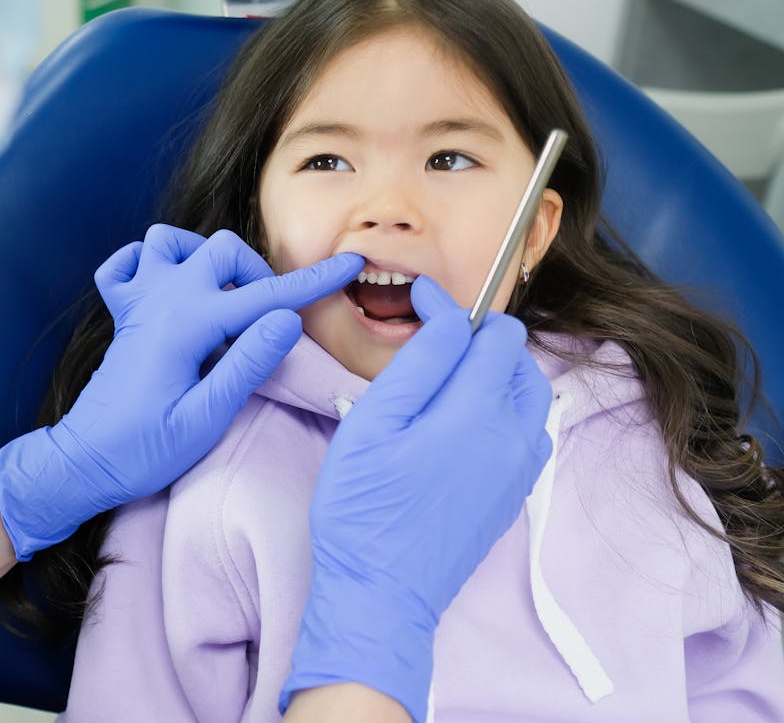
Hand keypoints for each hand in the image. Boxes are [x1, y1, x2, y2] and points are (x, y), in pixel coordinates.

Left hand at [0, 224, 363, 560]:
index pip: (263, 297)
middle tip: (267, 320)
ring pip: (168, 242)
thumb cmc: (144, 451)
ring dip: (201, 256)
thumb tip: (287, 319)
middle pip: (220, 250)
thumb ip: (246, 364)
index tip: (351, 263)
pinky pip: (124, 266)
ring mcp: (137, 303)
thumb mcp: (205, 418)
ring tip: (220, 296)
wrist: (83, 463)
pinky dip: (144, 264)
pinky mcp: (122, 317)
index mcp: (187, 324)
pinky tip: (164, 288)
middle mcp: (161, 300)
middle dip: (255, 274)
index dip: (312, 281)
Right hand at [281, 277, 552, 722]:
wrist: (382, 591)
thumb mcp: (373, 423)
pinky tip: (457, 421)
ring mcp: (520, 469)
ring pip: (527, 393)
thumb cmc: (364, 509)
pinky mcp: (514, 493)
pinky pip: (524, 430)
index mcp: (480, 412)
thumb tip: (449, 320)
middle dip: (478, 338)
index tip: (419, 299)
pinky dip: (499, 409)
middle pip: (518, 358)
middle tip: (428, 343)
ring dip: (493, 372)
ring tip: (443, 378)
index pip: (488, 331)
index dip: (450, 306)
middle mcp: (515, 436)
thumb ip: (419, 364)